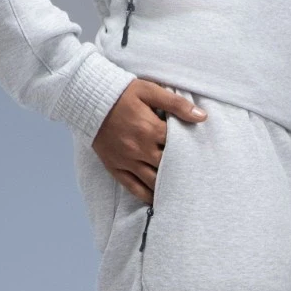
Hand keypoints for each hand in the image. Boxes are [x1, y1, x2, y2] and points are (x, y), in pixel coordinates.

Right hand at [93, 78, 206, 203]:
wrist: (88, 99)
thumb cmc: (122, 93)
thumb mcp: (149, 91)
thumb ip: (176, 104)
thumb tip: (202, 117)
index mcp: (150, 129)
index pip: (178, 145)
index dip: (189, 148)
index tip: (197, 152)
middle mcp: (140, 149)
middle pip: (167, 166)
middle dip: (181, 170)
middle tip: (194, 176)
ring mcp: (127, 161)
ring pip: (153, 181)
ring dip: (167, 187)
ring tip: (180, 191)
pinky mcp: (115, 168)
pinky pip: (133, 187)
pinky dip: (147, 195)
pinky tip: (157, 199)